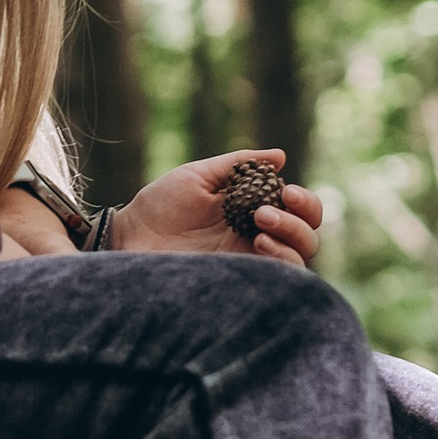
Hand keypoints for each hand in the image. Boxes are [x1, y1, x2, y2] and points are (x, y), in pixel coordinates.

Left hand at [109, 150, 321, 266]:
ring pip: (299, 259)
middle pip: (308, 237)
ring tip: (261, 226)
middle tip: (265, 211)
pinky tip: (258, 246)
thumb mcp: (199, 176)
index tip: (286, 191)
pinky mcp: (238, 282)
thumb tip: (279, 156)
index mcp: (254, 211)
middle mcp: (258, 238)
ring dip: (291, 238)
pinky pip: (278, 280)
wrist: (129, 237)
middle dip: (300, 220)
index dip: (305, 202)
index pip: (300, 212)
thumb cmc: (160, 206)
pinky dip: (280, 261)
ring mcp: (249, 262)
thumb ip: (239, 165)